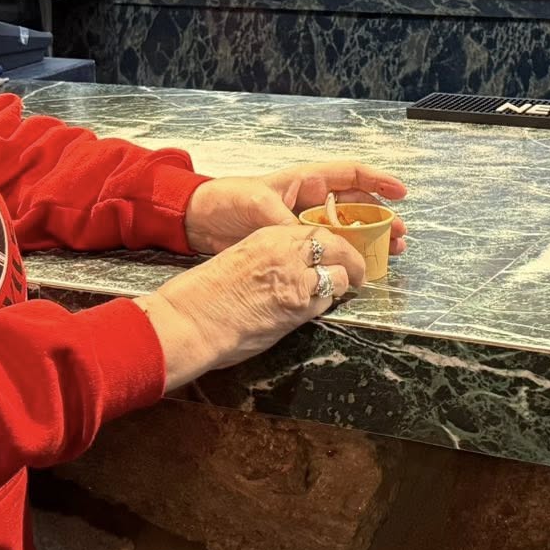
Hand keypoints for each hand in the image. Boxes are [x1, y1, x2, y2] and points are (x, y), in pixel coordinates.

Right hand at [136, 224, 363, 389]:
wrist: (192, 319)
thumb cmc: (205, 293)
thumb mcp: (240, 258)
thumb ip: (268, 257)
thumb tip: (288, 266)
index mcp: (269, 236)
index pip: (314, 231)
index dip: (331, 242)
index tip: (336, 250)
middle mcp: (286, 253)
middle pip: (335, 246)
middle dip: (352, 258)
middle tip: (358, 270)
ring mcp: (294, 281)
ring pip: (338, 275)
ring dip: (343, 283)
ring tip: (345, 290)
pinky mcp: (296, 308)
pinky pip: (326, 301)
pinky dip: (329, 303)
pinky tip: (323, 305)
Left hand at [182, 161, 408, 255]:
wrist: (199, 219)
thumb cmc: (227, 200)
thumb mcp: (258, 207)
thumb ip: (287, 224)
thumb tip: (312, 244)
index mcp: (305, 180)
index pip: (350, 175)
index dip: (378, 181)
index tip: (401, 193)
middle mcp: (309, 200)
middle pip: (355, 205)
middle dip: (380, 219)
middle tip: (400, 237)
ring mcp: (303, 222)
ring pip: (344, 229)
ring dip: (367, 240)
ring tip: (389, 255)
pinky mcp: (294, 243)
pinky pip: (325, 248)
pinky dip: (342, 256)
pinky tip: (355, 268)